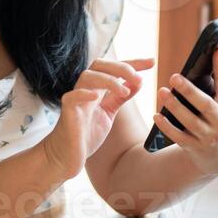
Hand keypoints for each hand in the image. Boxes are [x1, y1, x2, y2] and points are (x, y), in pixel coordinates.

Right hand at [43, 56, 154, 179]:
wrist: (66, 156)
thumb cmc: (86, 134)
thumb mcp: (108, 112)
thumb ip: (120, 98)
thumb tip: (138, 82)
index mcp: (97, 88)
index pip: (114, 69)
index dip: (133, 63)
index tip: (152, 61)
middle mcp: (86, 89)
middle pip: (99, 65)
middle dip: (121, 67)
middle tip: (138, 77)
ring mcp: (76, 99)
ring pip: (87, 76)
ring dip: (108, 80)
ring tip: (125, 91)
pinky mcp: (67, 112)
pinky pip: (72, 97)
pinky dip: (83, 93)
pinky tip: (95, 96)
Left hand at [152, 46, 217, 176]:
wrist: (216, 155)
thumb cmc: (217, 118)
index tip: (217, 49)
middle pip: (205, 105)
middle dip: (189, 91)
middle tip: (174, 77)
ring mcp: (208, 136)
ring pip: (189, 121)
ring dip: (174, 106)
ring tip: (162, 91)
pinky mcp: (194, 147)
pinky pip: (178, 137)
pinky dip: (167, 126)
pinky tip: (156, 115)